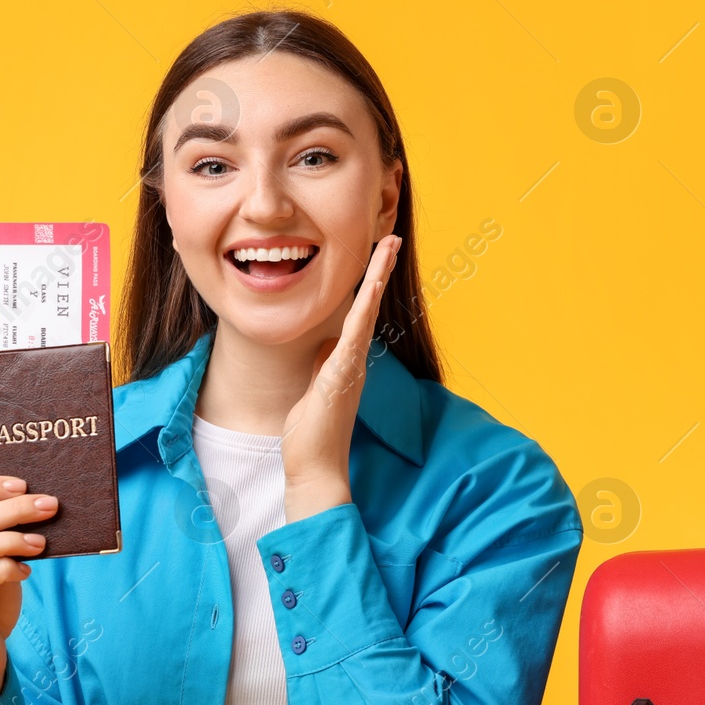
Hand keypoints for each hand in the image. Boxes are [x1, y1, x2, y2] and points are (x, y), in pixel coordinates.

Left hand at [281, 234, 400, 521]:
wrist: (314, 466)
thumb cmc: (311, 432)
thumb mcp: (314, 387)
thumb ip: (324, 364)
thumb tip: (328, 343)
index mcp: (347, 359)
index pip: (361, 312)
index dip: (370, 282)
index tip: (378, 254)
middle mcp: (355, 359)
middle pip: (371, 305)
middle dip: (381, 270)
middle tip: (393, 237)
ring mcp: (352, 366)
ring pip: (368, 313)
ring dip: (378, 279)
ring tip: (388, 249)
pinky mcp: (342, 376)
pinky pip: (355, 336)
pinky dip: (363, 312)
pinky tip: (370, 291)